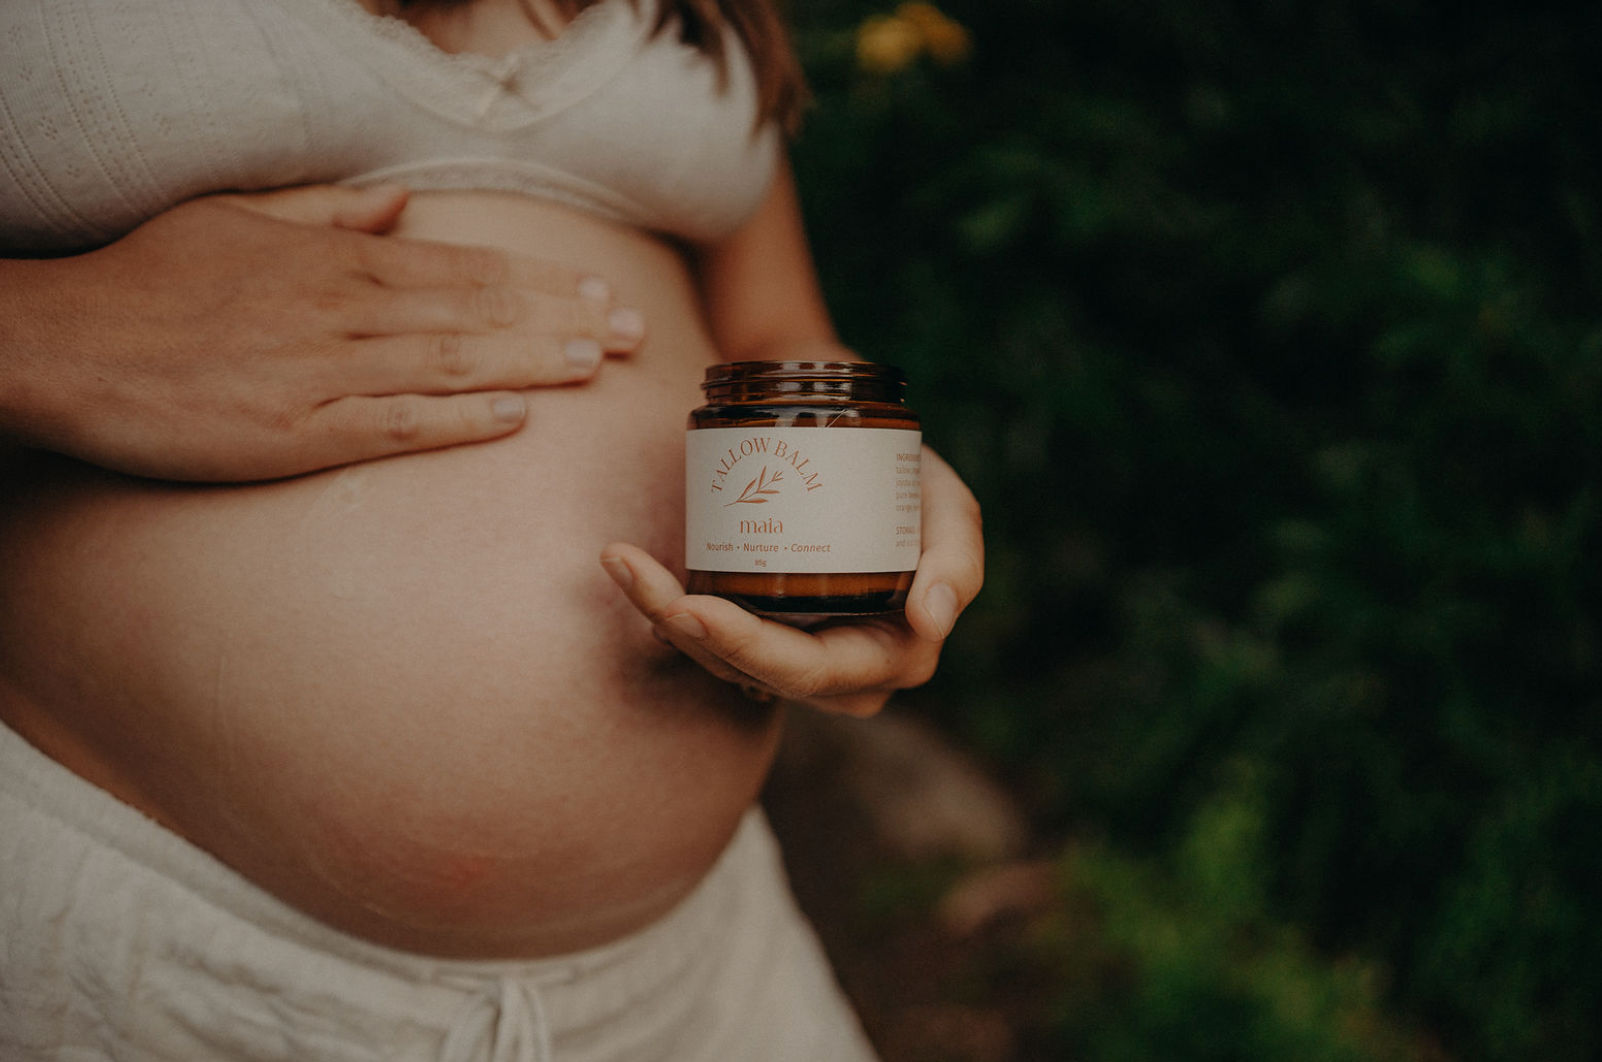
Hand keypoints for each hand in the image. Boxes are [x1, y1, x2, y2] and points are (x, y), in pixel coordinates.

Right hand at [1, 184, 643, 480]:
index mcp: (335, 262)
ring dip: (532, 363)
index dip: (537, 281)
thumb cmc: (150, 281)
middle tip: (632, 334)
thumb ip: (330, 214)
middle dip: (562, 321)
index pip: (462, 267)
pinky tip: (512, 419)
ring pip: (450, 363)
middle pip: (476, 312)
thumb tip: (402, 205)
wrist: (65, 345)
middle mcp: (342, 312)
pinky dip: (455, 420)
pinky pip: (393, 425)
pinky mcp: (296, 433)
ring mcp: (323, 373)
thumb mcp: (239, 220)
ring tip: (597, 365)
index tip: (596, 291)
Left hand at [600, 447, 982, 715]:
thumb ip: (957, 559)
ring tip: (620, 561)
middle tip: (633, 576)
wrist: (864, 446)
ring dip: (659, 614)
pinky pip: (704, 637)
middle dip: (687, 632)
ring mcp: (792, 655)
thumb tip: (931, 620)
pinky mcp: (756, 630)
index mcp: (892, 656)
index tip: (693, 607)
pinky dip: (662, 604)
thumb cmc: (909, 479)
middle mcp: (838, 674)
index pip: (810, 671)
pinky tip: (628, 570)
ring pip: (716, 659)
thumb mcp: (950, 507)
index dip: (748, 648)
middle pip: (750, 671)